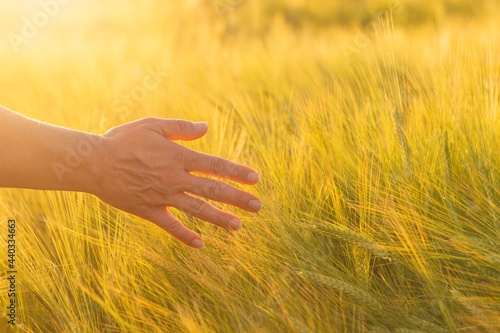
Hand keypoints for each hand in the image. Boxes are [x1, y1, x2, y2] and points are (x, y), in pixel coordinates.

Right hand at [94, 118, 261, 247]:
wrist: (93, 162)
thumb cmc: (123, 140)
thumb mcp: (152, 125)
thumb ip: (181, 127)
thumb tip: (206, 127)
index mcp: (178, 157)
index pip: (214, 166)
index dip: (236, 172)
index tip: (255, 179)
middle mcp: (174, 178)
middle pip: (212, 190)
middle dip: (237, 198)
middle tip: (258, 206)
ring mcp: (162, 196)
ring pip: (196, 209)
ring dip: (219, 218)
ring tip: (239, 226)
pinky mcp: (148, 211)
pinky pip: (170, 226)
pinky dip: (185, 235)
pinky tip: (201, 244)